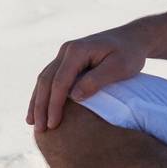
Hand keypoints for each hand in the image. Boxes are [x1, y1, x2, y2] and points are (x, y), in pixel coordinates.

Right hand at [27, 28, 148, 131]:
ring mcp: (65, 53)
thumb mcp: (119, 67)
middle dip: (40, 106)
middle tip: (40, 130)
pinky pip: (51, 77)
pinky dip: (43, 94)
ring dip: (37, 101)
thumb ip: (96, 80)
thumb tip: (74, 97)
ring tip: (33, 123)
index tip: (53, 125)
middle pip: (46, 80)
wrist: (133, 38)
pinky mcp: (68, 60)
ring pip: (44, 78)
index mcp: (78, 50)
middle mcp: (67, 50)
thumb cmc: (130, 54)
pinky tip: (40, 109)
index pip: (60, 81)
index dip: (54, 105)